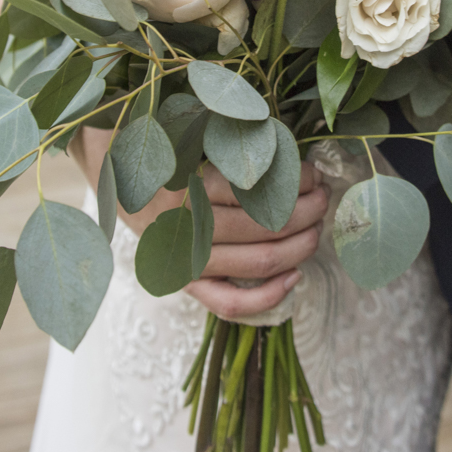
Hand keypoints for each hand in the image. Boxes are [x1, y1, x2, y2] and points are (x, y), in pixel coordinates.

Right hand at [184, 162, 328, 318]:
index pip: (259, 187)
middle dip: (308, 211)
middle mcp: (191, 226)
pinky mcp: (191, 286)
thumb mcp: (198, 147)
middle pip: (268, 226)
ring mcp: (190, 261)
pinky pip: (233, 304)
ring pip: (261, 262)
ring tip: (316, 228)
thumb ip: (239, 151)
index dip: (297, 181)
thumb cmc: (176, 170)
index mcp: (192, 187)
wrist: (129, 198)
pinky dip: (270, 296)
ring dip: (301, 246)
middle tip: (322, 198)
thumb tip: (300, 163)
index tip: (314, 174)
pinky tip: (295, 276)